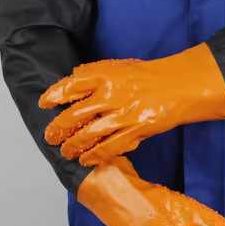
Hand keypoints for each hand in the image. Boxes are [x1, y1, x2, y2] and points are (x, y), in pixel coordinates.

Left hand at [39, 43, 224, 165]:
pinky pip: (110, 147)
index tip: (44, 104)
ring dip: (73, 146)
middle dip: (58, 129)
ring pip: (89, 135)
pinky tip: (86, 160)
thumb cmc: (151, 75)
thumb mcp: (121, 65)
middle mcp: (111, 95)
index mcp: (105, 76)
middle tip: (51, 136)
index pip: (71, 86)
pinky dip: (95, 155)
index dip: (54, 95)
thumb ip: (96, 72)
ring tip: (66, 152)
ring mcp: (124, 114)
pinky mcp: (137, 130)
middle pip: (75, 115)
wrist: (180, 86)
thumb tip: (73, 75)